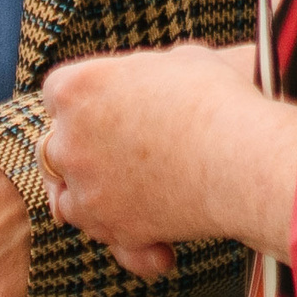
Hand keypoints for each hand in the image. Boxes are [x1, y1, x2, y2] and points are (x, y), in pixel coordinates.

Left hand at [41, 44, 296, 269]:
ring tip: (130, 194)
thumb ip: (143, 74)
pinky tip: (156, 235)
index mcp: (77, 87)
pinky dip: (123, 235)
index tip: (107, 106)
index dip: (83, 100)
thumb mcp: (176, 61)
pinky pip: (102, 233)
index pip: (57, 92)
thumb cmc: (217, 97)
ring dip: (92, 195)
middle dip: (78, 149)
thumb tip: (148, 84)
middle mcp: (68, 139)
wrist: (244, 155)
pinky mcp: (110, 226)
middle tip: (111, 151)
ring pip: (66, 197)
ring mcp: (84, 187)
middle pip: (52, 146)